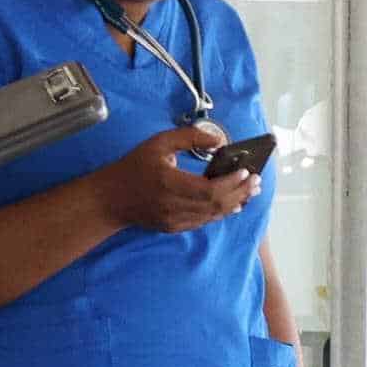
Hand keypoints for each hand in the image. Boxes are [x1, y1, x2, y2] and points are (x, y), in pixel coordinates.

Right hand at [93, 126, 256, 233]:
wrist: (110, 199)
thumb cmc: (134, 166)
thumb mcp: (158, 144)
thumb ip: (189, 138)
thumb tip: (218, 141)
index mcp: (169, 183)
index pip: (209, 189)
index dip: (232, 183)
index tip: (247, 172)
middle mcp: (173, 206)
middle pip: (216, 204)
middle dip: (241, 192)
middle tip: (256, 181)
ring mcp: (174, 220)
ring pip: (213, 216)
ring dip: (235, 203)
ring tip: (251, 191)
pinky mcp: (174, 228)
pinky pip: (204, 221)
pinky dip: (220, 212)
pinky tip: (233, 203)